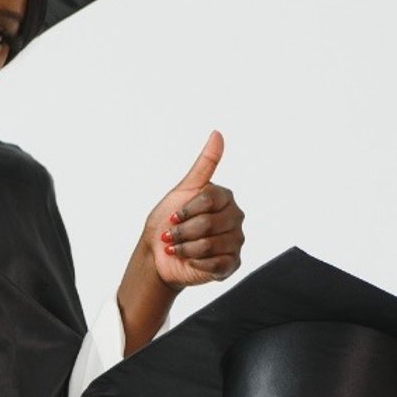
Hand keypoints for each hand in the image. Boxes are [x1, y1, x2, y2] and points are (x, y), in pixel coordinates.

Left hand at [143, 130, 244, 285]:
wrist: (160, 254)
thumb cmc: (170, 220)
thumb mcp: (184, 189)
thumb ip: (204, 164)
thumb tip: (217, 133)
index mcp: (225, 198)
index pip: (209, 200)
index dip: (187, 210)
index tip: (173, 216)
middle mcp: (235, 218)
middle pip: (209, 223)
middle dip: (183, 232)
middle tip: (171, 236)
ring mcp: (235, 241)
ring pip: (210, 244)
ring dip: (186, 248)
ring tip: (177, 248)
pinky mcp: (232, 263)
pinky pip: (216, 263)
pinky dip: (196, 262)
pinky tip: (189, 260)